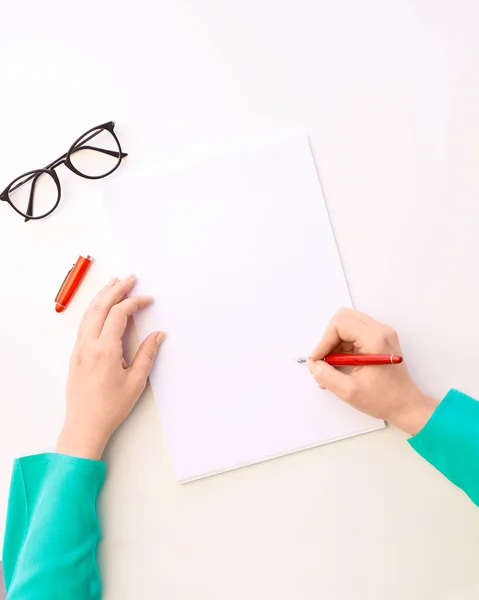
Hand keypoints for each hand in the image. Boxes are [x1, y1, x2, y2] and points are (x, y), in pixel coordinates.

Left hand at [57, 275, 164, 459]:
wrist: (84, 426)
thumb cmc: (110, 407)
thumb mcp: (136, 382)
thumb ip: (147, 354)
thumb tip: (158, 335)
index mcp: (104, 350)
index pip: (118, 314)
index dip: (134, 302)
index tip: (147, 300)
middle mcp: (88, 345)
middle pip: (100, 307)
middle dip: (116, 289)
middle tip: (130, 278)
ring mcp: (79, 349)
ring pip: (89, 313)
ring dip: (102, 296)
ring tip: (113, 283)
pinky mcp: (76, 354)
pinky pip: (84, 323)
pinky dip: (94, 309)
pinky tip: (100, 306)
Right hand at [308, 308, 436, 434]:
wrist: (407, 405)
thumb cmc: (384, 399)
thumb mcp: (349, 391)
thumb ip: (326, 376)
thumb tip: (313, 364)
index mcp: (375, 339)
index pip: (340, 324)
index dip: (324, 341)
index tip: (319, 360)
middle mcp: (381, 330)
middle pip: (343, 318)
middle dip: (329, 339)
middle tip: (325, 360)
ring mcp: (382, 333)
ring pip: (348, 325)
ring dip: (335, 343)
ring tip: (332, 366)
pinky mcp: (380, 339)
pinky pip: (355, 333)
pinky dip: (343, 346)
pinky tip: (341, 365)